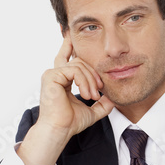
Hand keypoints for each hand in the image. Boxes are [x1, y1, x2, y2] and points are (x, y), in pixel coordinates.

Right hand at [17, 36, 114, 164]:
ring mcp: (52, 74)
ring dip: (91, 81)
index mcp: (62, 79)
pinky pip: (74, 69)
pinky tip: (86, 94)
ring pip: (79, 65)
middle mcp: (55, 74)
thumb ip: (102, 104)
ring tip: (93, 96)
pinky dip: (84, 81)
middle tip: (100, 90)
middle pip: (80, 60)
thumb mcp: (92, 111)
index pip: (68, 57)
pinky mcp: (50, 76)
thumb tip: (114, 98)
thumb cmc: (71, 123)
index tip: (74, 34)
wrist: (60, 130)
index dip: (71, 44)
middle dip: (93, 73)